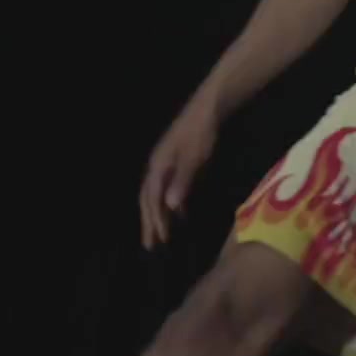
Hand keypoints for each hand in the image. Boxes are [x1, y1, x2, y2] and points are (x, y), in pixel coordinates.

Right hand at [139, 103, 219, 250]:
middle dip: (149, 222)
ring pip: (156, 195)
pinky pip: (166, 188)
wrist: (206, 110)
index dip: (155, 220)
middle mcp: (156, 167)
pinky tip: (177, 215)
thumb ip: (181, 182)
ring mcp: (163, 164)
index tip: (160, 240)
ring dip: (157, 215)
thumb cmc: (200, 134)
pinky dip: (169, 204)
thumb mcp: (193, 159)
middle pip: (148, 199)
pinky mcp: (173, 163)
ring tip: (160, 235)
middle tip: (150, 244)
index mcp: (157, 167)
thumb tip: (169, 207)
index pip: (152, 199)